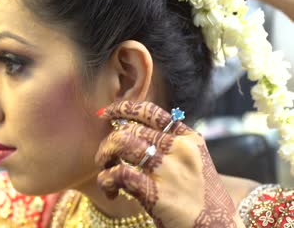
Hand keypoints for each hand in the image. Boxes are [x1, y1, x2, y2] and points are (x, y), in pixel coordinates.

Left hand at [95, 101, 243, 227]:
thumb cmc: (203, 199)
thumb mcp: (195, 163)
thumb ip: (170, 147)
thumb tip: (129, 133)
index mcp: (189, 139)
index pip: (151, 112)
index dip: (124, 108)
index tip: (106, 113)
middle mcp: (179, 149)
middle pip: (130, 129)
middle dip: (109, 142)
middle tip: (105, 158)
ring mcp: (168, 170)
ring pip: (121, 143)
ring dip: (104, 156)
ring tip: (105, 170)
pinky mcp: (157, 192)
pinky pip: (119, 174)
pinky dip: (106, 180)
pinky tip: (111, 191)